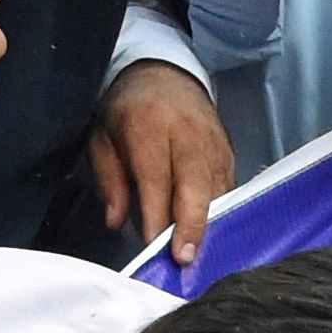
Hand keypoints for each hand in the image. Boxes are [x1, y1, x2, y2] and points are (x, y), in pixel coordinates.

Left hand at [88, 58, 231, 256]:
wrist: (164, 74)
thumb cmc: (127, 111)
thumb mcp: (102, 138)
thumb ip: (109, 180)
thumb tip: (116, 221)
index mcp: (148, 125)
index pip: (155, 176)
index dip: (157, 214)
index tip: (153, 247)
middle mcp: (185, 132)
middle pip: (194, 183)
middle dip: (191, 224)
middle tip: (184, 258)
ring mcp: (212, 140)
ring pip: (217, 187)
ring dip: (209, 223)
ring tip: (198, 254)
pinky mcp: (227, 149)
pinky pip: (228, 185)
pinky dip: (221, 211)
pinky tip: (212, 234)